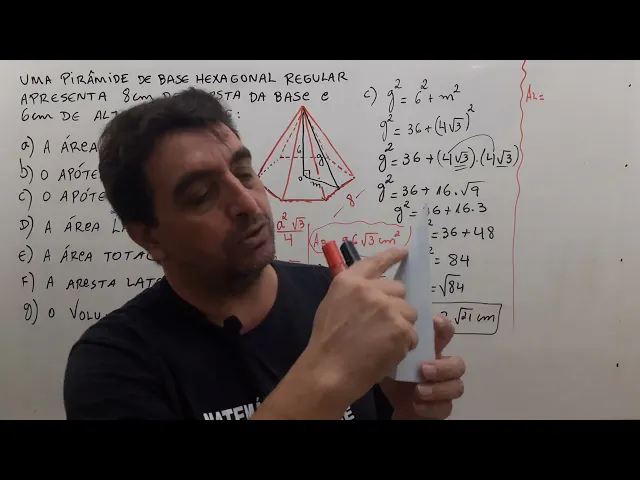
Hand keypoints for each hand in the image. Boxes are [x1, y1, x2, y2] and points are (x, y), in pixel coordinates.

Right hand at [305, 246, 418, 407]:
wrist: (329, 371)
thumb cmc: (326, 343)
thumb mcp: (332, 305)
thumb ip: (354, 292)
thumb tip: (373, 289)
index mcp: (349, 281)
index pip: (376, 261)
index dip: (392, 256)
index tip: (404, 252)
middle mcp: (370, 289)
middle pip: (399, 290)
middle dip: (395, 305)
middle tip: (382, 325)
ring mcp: (387, 308)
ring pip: (410, 312)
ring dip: (402, 326)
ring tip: (383, 342)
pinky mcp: (401, 328)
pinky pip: (413, 333)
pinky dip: (405, 344)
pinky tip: (387, 352)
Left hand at [380, 315, 465, 419]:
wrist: (395, 403)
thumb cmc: (396, 375)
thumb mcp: (391, 357)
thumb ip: (396, 343)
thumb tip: (391, 323)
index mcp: (432, 351)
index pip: (445, 334)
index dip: (444, 327)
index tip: (435, 323)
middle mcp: (443, 368)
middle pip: (458, 364)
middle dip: (443, 367)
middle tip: (423, 369)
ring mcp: (445, 388)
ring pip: (457, 387)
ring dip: (438, 389)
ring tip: (418, 391)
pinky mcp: (442, 408)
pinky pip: (446, 408)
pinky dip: (432, 407)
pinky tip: (417, 405)